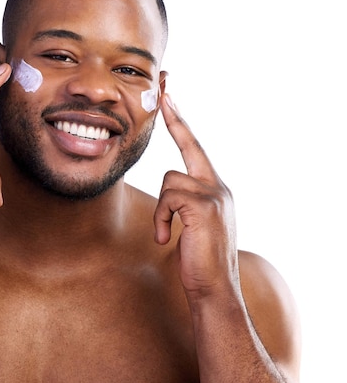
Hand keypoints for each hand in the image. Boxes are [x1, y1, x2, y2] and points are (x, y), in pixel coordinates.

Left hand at [154, 93, 238, 298]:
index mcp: (216, 189)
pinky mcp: (203, 205)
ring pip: (169, 179)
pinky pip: (168, 198)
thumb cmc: (198, 260)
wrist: (214, 289)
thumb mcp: (194, 225)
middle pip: (190, 146)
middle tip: (164, 94)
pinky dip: (162, 218)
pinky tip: (167, 238)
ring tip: (167, 233)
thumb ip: (187, 201)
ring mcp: (214, 194)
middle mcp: (219, 187)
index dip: (182, 124)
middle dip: (176, 119)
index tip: (170, 100)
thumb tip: (172, 188)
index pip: (196, 149)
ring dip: (162, 208)